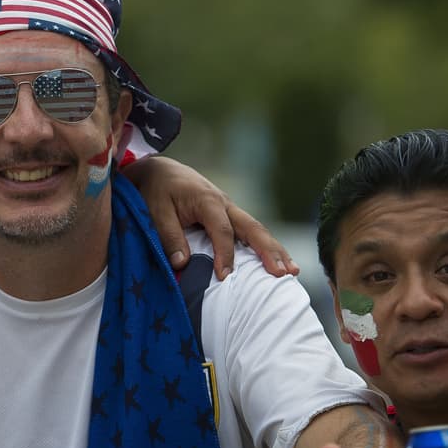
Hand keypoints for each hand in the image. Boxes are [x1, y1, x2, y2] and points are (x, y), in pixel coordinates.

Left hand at [122, 155, 298, 279]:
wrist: (160, 170)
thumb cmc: (157, 190)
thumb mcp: (155, 210)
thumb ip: (169, 235)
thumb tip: (182, 264)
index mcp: (207, 200)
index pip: (222, 230)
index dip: (225, 254)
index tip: (225, 277)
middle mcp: (224, 204)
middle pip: (252, 228)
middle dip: (268, 251)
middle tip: (282, 274)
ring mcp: (230, 209)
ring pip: (257, 229)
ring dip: (275, 250)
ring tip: (292, 272)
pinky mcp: (229, 215)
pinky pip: (251, 231)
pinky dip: (266, 246)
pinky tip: (279, 263)